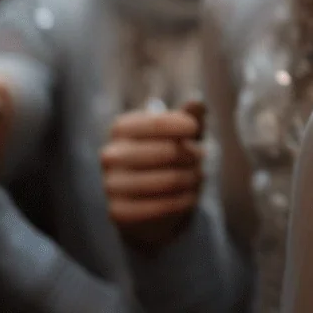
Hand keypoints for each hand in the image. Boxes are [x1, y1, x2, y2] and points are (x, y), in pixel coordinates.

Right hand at [101, 101, 205, 251]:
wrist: (150, 199)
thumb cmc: (169, 155)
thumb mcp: (181, 133)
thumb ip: (190, 117)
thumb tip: (197, 101)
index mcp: (121, 128)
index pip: (156, 122)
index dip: (182, 124)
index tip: (194, 129)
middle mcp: (110, 155)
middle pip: (168, 152)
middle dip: (194, 155)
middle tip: (201, 157)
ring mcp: (111, 185)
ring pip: (169, 180)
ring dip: (193, 179)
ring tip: (197, 176)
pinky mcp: (118, 212)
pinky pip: (162, 206)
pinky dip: (184, 202)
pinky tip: (189, 197)